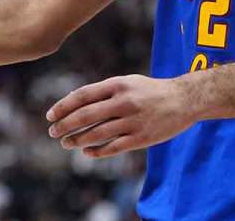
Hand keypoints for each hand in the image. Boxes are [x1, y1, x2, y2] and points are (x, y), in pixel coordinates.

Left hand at [46, 74, 196, 157]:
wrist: (184, 100)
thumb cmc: (151, 91)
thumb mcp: (128, 82)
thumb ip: (104, 91)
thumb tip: (74, 102)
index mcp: (118, 85)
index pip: (83, 95)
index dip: (63, 106)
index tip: (50, 116)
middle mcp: (124, 102)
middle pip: (85, 116)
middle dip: (64, 125)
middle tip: (52, 132)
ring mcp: (133, 121)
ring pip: (96, 134)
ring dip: (77, 140)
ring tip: (66, 143)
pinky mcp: (141, 138)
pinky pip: (112, 148)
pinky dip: (96, 151)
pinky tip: (86, 152)